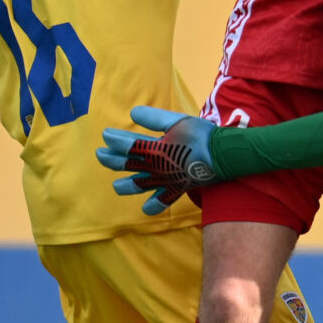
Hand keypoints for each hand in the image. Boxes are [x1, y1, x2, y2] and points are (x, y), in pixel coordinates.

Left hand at [96, 106, 220, 214]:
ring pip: (140, 185)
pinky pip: (164, 200)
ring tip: (116, 186)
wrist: (223, 154)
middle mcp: (157, 167)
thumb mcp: (176, 121)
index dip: (114, 140)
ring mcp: (166, 180)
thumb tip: (132, 113)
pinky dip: (154, 206)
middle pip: (128, 165)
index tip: (105, 135)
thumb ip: (153, 118)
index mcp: (155, 149)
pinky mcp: (177, 188)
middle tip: (100, 155)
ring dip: (126, 186)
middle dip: (112, 160)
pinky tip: (146, 209)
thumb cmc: (200, 135)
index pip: (128, 146)